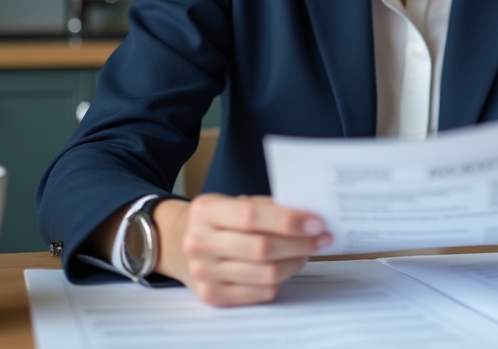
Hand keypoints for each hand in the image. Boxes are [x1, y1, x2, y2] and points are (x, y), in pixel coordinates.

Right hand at [153, 195, 331, 306]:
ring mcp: (204, 273)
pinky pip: (259, 293)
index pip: (252, 217)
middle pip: (261, 249)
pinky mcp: (211, 296)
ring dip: (295, 263)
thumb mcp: (231, 202)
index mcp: (206, 211)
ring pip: (264, 274)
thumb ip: (265, 207)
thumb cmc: (214, 220)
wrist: (176, 242)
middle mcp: (200, 243)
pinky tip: (287, 267)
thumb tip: (308, 217)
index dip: (289, 221)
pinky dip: (280, 280)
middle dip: (300, 243)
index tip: (316, 222)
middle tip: (322, 237)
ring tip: (307, 251)